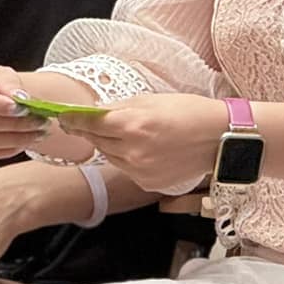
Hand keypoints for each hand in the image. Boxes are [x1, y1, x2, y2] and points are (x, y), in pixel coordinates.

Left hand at [58, 92, 224, 195]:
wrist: (220, 140)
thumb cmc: (189, 112)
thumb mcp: (151, 99)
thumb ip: (118, 107)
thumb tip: (92, 111)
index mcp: (132, 124)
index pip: (89, 123)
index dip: (73, 120)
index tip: (63, 117)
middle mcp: (133, 151)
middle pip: (96, 141)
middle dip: (93, 131)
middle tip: (93, 123)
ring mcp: (140, 171)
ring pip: (110, 156)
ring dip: (112, 145)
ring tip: (133, 134)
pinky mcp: (147, 183)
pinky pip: (126, 169)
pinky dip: (128, 159)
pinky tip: (147, 149)